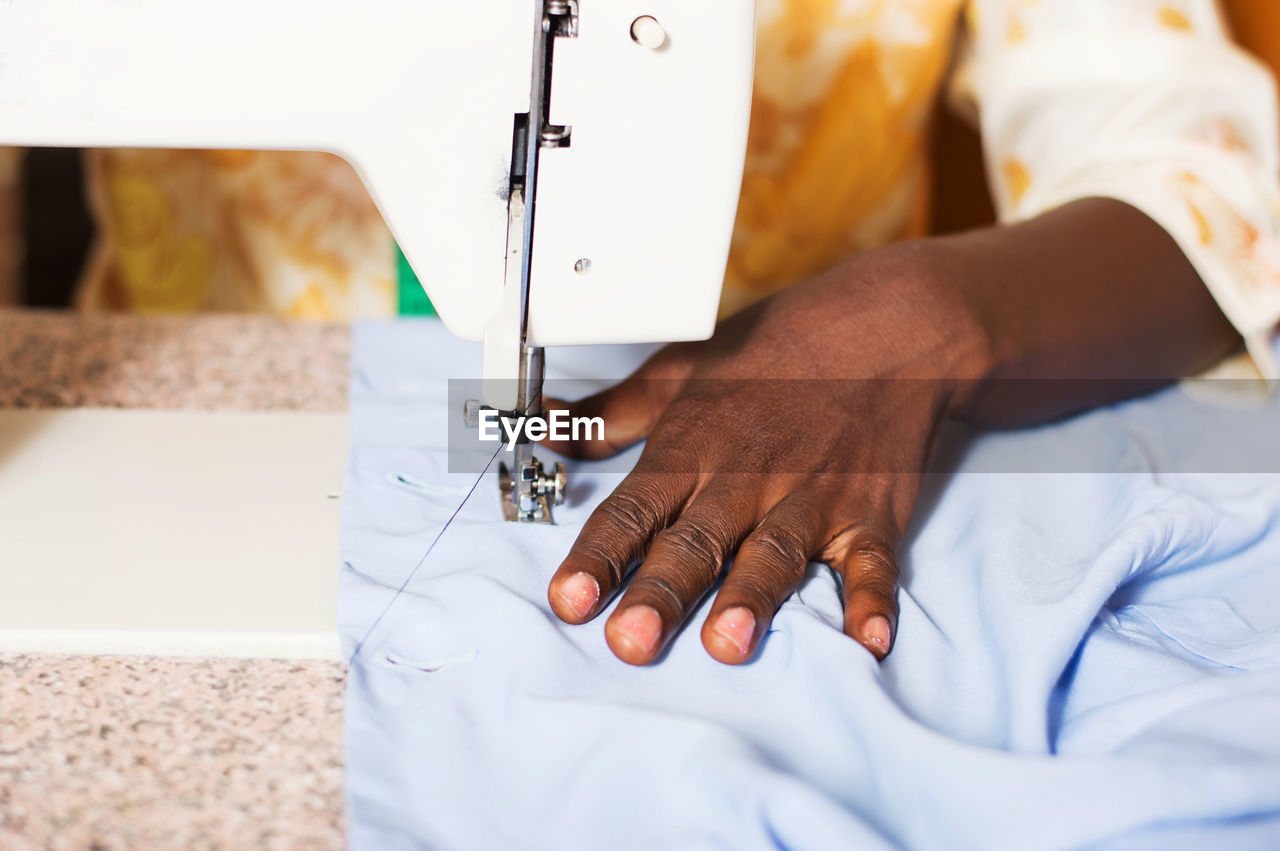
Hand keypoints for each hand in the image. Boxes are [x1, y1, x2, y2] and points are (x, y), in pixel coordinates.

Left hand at [543, 242, 989, 664]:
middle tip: (632, 641)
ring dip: (751, 598)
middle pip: (696, 541)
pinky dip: (872, 601)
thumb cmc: (775, 352)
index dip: (599, 556)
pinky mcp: (870, 513)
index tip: (568, 600)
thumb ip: (611, 414)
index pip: (635, 509)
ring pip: (774, 552)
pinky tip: (867, 641)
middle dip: (662, 591)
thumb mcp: (680, 371)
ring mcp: (811, 496)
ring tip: (727, 644)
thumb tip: (542, 426)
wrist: (885, 327)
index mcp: (693, 448)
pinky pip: (872, 562)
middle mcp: (746, 478)